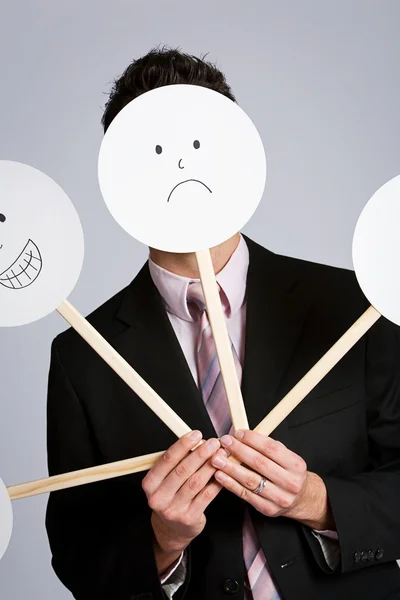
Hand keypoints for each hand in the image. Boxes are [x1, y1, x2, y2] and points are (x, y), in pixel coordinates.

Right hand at [142, 430, 221, 573]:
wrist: (171, 530)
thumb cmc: (170, 496)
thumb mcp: (164, 480)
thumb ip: (177, 462)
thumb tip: (198, 442)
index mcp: (150, 484)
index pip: (166, 460)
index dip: (182, 445)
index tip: (196, 434)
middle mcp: (159, 498)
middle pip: (182, 470)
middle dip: (200, 454)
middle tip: (213, 442)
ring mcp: (174, 509)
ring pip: (196, 482)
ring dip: (210, 465)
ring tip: (221, 454)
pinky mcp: (189, 518)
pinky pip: (206, 495)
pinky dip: (216, 482)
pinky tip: (223, 472)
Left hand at [212, 430, 333, 529]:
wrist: (301, 499)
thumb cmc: (289, 474)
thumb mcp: (287, 458)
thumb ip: (268, 448)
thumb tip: (243, 437)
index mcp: (296, 465)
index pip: (271, 448)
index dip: (252, 439)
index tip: (237, 433)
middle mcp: (290, 482)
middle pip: (259, 463)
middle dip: (238, 450)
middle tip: (224, 442)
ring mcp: (279, 497)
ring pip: (250, 480)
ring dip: (230, 468)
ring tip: (217, 459)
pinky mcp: (268, 509)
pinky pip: (245, 495)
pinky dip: (230, 484)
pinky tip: (220, 476)